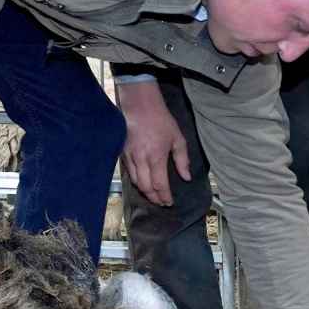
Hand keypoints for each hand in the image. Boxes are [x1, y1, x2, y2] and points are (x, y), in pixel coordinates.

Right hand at [115, 80, 190, 205]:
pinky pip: (128, 173)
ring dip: (144, 192)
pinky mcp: (122, 153)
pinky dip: (136, 182)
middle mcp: (141, 159)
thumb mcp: (177, 138)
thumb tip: (186, 177)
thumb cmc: (161, 120)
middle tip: (162, 202)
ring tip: (153, 196)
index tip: (170, 202)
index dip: (165, 196)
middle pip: (146, 187)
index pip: (160, 185)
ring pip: (135, 182)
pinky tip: (142, 183)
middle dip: (154, 198)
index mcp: (156, 156)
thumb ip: (182, 160)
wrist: (140, 105)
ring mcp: (130, 156)